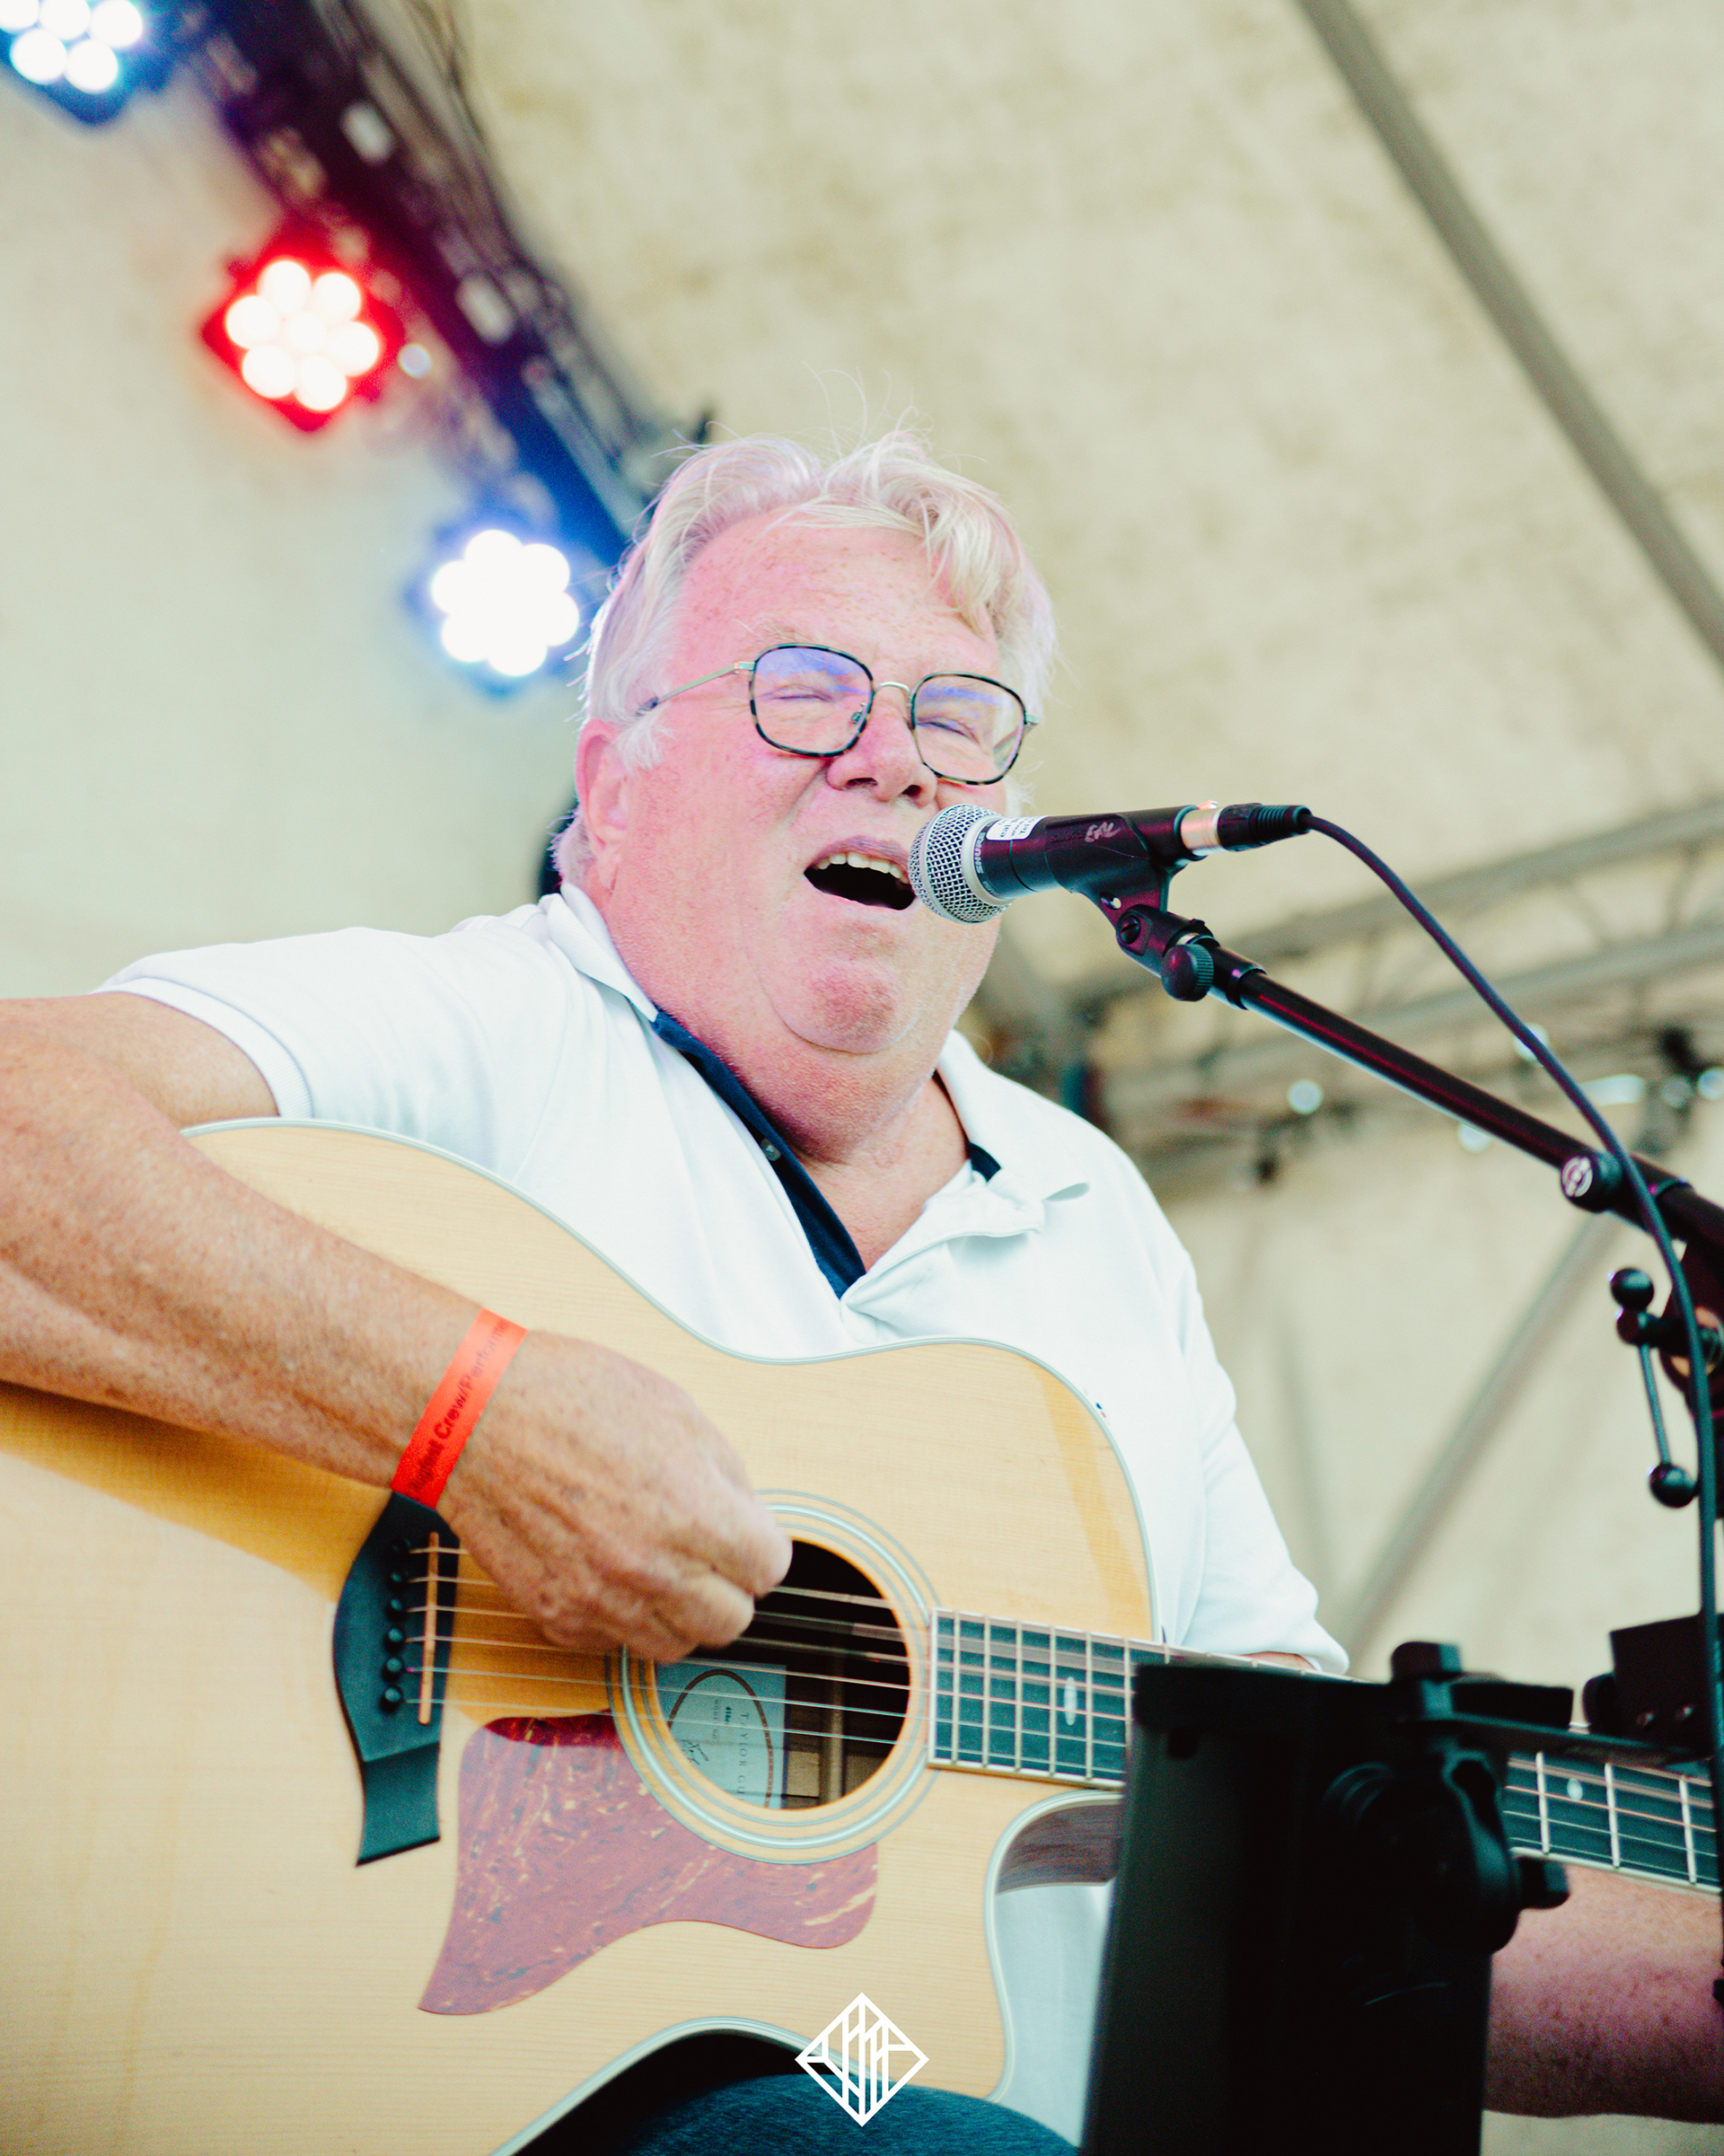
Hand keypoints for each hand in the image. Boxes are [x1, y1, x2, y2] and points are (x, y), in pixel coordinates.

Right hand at [437, 1330, 790, 1660]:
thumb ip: (725, 1474)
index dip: (760, 1544)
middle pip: (732, 1621)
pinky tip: (609, 1571)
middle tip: (708, 1552)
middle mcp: (651, 1569)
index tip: (745, 1532)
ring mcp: (600, 1601)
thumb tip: (747, 1516)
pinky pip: (612, 1644)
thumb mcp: (674, 1409)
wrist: (471, 1416)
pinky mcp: (555, 1616)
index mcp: (692, 1513)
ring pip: (674, 1645)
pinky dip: (620, 1617)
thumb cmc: (567, 1396)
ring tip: (658, 1563)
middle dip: (729, 1584)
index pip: (769, 1568)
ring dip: (678, 1610)